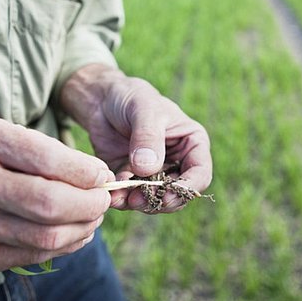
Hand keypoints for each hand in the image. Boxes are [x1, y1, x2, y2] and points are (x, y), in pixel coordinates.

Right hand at [0, 114, 113, 275]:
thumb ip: (45, 151)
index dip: (86, 171)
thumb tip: (98, 178)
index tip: (102, 174)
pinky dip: (65, 245)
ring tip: (94, 215)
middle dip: (92, 203)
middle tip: (105, 198)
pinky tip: (75, 232)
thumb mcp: (1, 133)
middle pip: (51, 203)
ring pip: (47, 235)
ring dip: (84, 227)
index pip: (49, 159)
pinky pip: (32, 255)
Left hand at [60, 65, 211, 212]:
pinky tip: (113, 194)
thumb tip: (148, 168)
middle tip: (138, 200)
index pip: (200, 174)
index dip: (187, 188)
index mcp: (191, 143)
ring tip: (122, 197)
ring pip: (154, 200)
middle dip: (159, 200)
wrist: (102, 100)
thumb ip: (147, 137)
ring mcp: (154, 173)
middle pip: (177, 194)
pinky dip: (123, 199)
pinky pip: (131, 196)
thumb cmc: (131, 97)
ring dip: (139, 203)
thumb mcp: (143, 110)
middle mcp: (177, 162)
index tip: (167, 194)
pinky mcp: (132, 178)